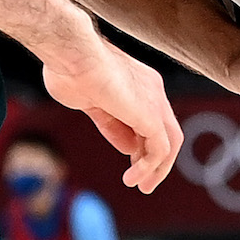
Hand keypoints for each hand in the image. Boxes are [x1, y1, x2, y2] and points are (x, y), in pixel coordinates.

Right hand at [43, 39, 180, 192]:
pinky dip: (149, 167)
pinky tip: (131, 178)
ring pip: (169, 142)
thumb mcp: (92, 104)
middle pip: (166, 131)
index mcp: (139, 83)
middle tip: (143, 184)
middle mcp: (152, 90)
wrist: (70, 53)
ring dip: (158, 169)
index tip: (128, 162)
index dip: (141, 145)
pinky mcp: (149, 114)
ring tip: (142, 186)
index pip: (150, 120)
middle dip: (156, 161)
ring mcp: (154, 100)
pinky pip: (160, 148)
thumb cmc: (70, 70)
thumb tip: (130, 149)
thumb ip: (112, 125)